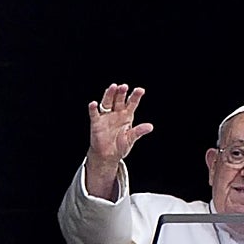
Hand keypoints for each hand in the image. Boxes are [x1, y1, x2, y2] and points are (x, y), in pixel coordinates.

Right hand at [85, 83, 153, 198]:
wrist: (107, 156)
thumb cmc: (120, 146)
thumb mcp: (131, 139)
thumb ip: (138, 131)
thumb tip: (150, 127)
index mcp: (127, 116)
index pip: (132, 103)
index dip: (135, 96)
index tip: (140, 90)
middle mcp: (116, 113)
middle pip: (119, 100)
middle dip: (121, 93)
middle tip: (124, 86)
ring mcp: (106, 116)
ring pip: (107, 102)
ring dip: (109, 95)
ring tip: (113, 87)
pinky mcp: (96, 123)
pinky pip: (94, 114)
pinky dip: (93, 109)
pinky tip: (94, 104)